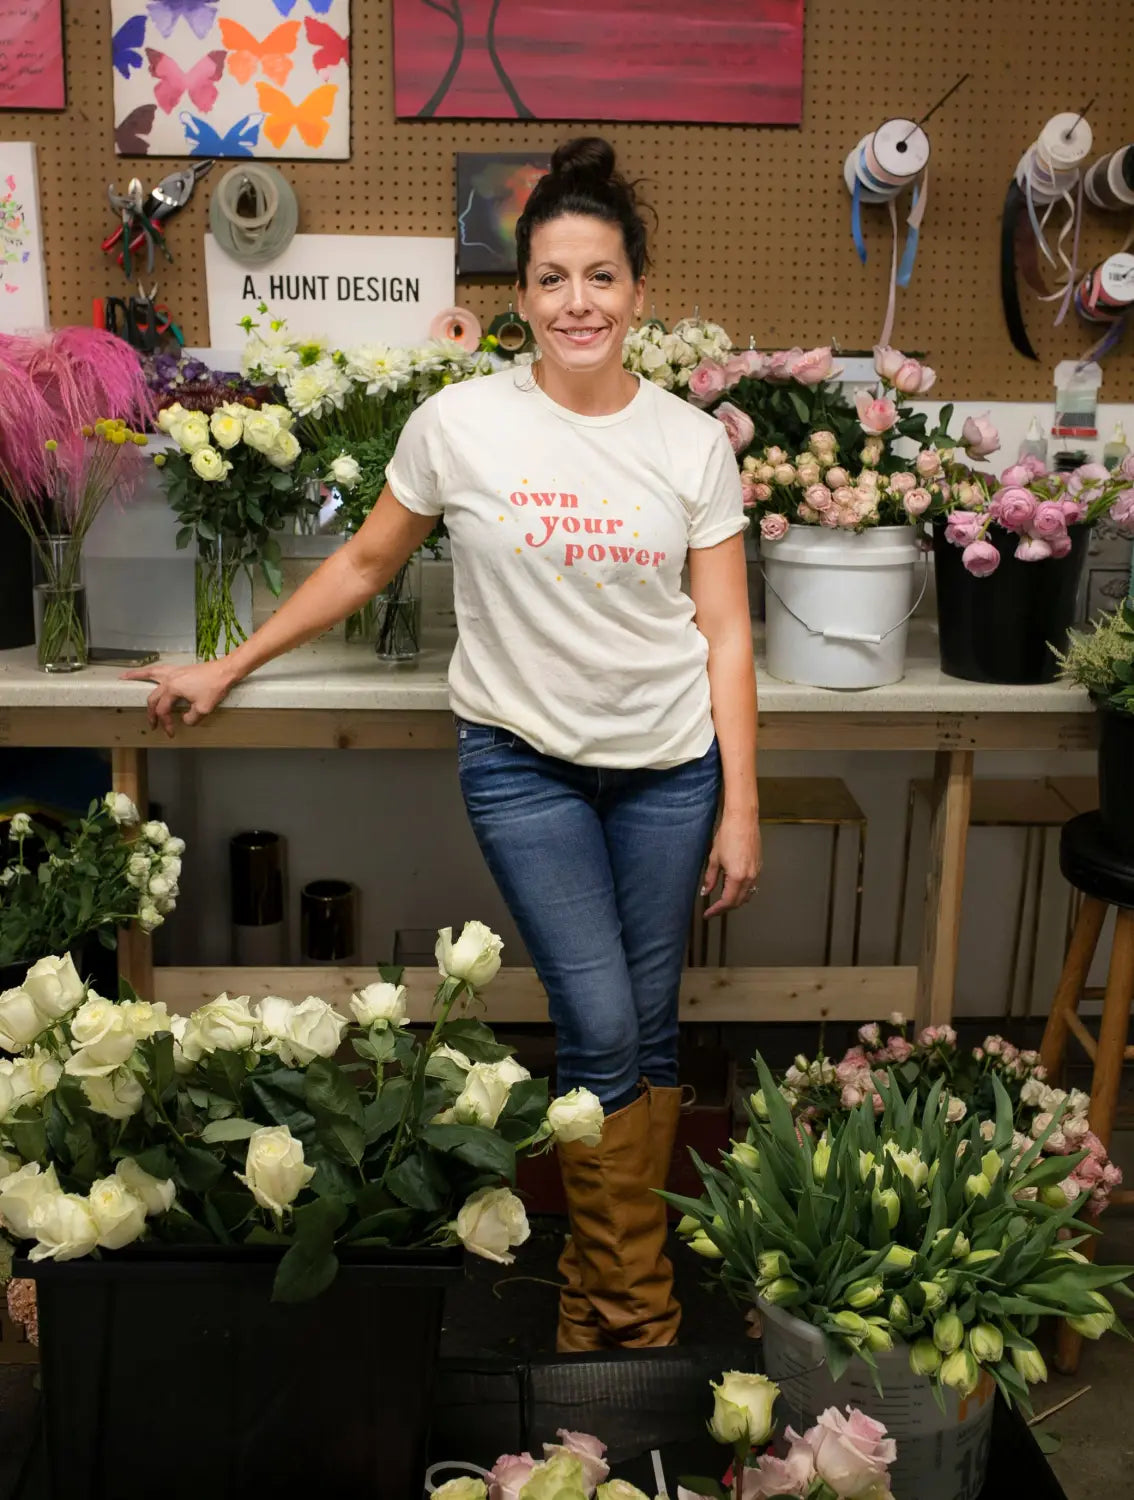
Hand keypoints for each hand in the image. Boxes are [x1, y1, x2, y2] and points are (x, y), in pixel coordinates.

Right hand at [121, 659, 237, 736]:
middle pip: (154, 698)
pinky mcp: (178, 669)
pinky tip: (146, 671)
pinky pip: (159, 669)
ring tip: (123, 677)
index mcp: (172, 689)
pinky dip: (149, 670)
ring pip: (149, 675)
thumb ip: (191, 718)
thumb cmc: (214, 687)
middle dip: (151, 713)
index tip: (170, 732)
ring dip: (136, 676)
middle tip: (152, 724)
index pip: (163, 711)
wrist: (225, 671)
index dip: (166, 724)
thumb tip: (184, 719)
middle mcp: (168, 679)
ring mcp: (172, 672)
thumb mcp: (204, 709)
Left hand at [702, 809, 761, 918]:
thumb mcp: (714, 858)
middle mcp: (750, 877)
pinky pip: (752, 886)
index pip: (727, 902)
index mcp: (737, 877)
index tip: (708, 914)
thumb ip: (710, 878)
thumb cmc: (728, 835)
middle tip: (713, 910)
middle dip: (725, 908)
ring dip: (735, 901)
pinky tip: (733, 889)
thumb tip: (706, 891)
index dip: (716, 910)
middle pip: (738, 902)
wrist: (743, 820)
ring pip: (747, 895)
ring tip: (722, 902)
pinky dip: (742, 892)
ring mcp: (756, 872)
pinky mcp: (759, 866)